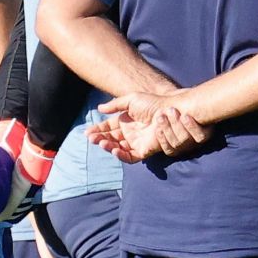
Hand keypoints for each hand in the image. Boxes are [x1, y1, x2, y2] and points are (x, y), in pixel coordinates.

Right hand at [90, 92, 209, 162]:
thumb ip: (115, 105)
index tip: (87, 132)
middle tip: (92, 138)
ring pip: (118, 148)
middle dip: (100, 139)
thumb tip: (99, 109)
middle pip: (110, 139)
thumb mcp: (131, 100)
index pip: (108, 128)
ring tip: (102, 142)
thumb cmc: (153, 103)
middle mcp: (130, 133)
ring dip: (108, 146)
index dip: (97, 130)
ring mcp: (137, 142)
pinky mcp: (145, 150)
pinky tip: (114, 149)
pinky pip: (130, 156)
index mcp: (126, 121)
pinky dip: (121, 155)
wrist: (169, 110)